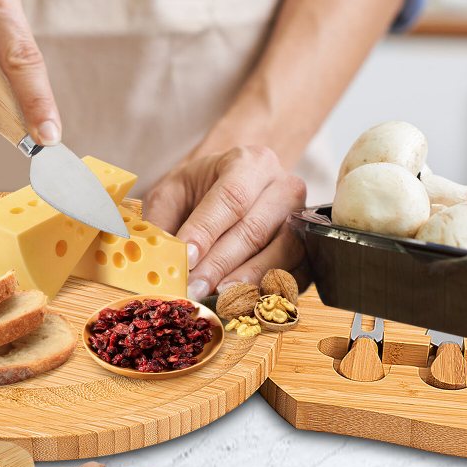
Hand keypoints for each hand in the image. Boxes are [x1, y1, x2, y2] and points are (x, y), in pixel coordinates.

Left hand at [143, 146, 306, 299]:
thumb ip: (162, 221)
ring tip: (219, 299)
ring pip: (282, 253)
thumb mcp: (173, 192)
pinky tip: (247, 304)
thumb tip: (156, 259)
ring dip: (248, 281)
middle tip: (194, 288)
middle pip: (256, 229)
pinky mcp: (311, 247)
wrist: (238, 185)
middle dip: (221, 264)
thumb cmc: (201, 189)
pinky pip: (300, 273)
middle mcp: (284, 186)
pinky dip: (273, 291)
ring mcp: (302, 217)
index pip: (231, 197)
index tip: (185, 258)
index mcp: (249, 163)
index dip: (207, 231)